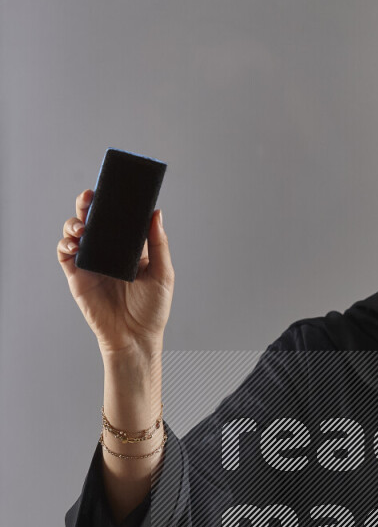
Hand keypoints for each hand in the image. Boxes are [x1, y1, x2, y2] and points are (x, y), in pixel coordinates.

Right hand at [57, 188, 174, 362]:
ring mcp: (91, 263)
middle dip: (87, 204)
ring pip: (75, 232)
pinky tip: (74, 243)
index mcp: (128, 248)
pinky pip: (65, 254)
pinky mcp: (77, 276)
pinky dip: (65, 244)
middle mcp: (108, 252)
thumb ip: (158, 244)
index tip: (111, 188)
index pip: (117, 219)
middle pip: (93, 220)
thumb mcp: (163, 274)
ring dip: (74, 223)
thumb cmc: (152, 310)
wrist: (135, 338)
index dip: (112, 202)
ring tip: (82, 226)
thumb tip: (156, 212)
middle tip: (89, 197)